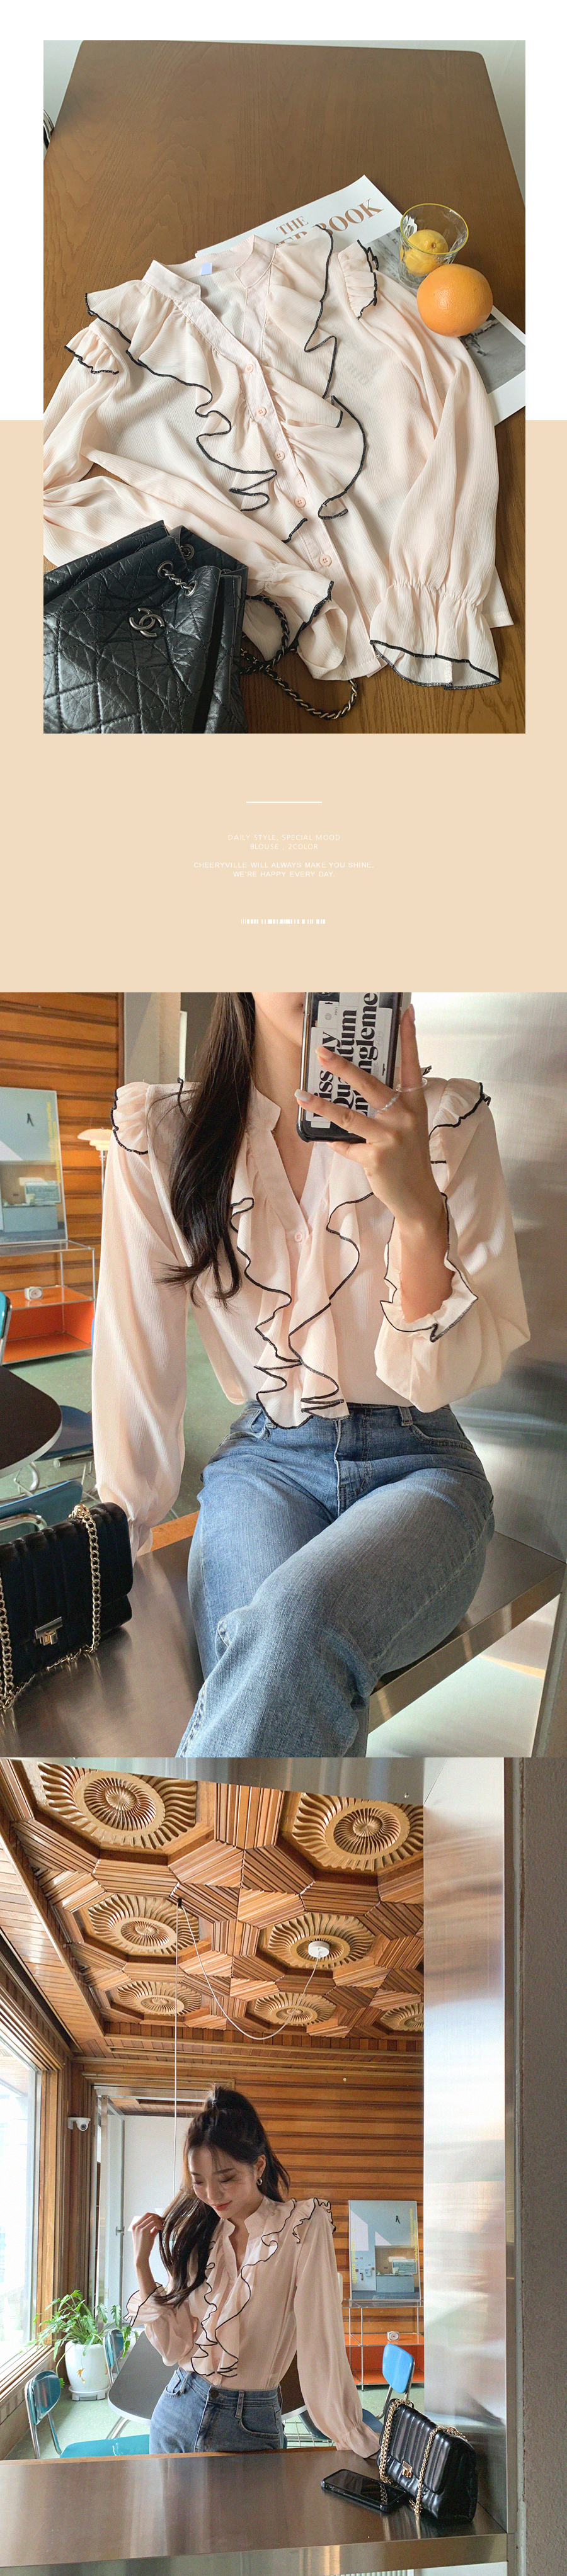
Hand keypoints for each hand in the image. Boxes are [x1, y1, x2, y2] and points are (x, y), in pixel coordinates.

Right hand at [130, 2210, 162, 2274]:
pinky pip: (153, 2222)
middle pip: (148, 2214)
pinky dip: (159, 2224)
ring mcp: (138, 2228)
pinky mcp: (143, 2231)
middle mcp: (136, 2226)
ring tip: (162, 2227)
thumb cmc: (144, 2248)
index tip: (160, 2220)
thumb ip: (152, 2229)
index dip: (154, 2216)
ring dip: (159, 2221)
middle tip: (162, 2221)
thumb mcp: (148, 2236)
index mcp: (135, 2226)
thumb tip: (158, 2225)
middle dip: (157, 2217)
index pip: (146, 2215)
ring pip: (152, 2218)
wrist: (141, 2257)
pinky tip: (161, 2229)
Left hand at [296, 1007, 438, 1232]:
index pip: (411, 1064)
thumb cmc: (409, 1157)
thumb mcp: (406, 1127)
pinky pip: (346, 1145)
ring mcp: (391, 1137)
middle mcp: (405, 1117)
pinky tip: (330, 1142)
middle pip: (370, 1085)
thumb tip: (357, 1090)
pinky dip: (336, 1143)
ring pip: (349, 1115)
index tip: (405, 1012)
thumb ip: (389, 1107)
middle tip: (322, 1053)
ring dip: (322, 1105)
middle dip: (344, 1067)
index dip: (408, 1038)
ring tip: (301, 1095)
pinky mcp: (376, 1157)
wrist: (417, 1196)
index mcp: (414, 1104)